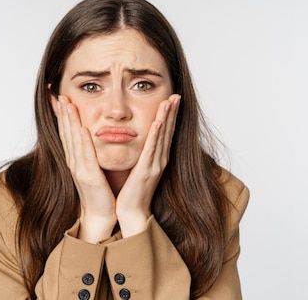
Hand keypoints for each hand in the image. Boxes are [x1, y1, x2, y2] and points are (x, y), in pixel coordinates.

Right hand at [52, 95, 116, 242]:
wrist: (101, 216)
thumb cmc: (102, 193)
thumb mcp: (95, 169)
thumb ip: (92, 154)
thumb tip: (93, 138)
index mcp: (77, 160)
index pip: (68, 134)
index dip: (63, 116)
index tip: (60, 99)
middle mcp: (74, 162)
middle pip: (66, 133)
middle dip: (62, 113)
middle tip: (58, 94)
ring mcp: (79, 169)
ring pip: (73, 141)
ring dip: (70, 121)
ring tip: (66, 103)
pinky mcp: (88, 177)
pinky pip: (85, 155)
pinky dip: (83, 141)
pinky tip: (82, 128)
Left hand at [115, 94, 180, 236]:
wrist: (131, 212)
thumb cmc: (132, 192)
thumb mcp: (139, 169)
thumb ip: (142, 155)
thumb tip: (141, 143)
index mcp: (157, 158)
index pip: (165, 132)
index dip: (170, 115)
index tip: (172, 100)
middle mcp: (160, 159)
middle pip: (168, 131)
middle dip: (172, 112)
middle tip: (176, 94)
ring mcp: (155, 165)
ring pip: (162, 137)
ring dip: (167, 118)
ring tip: (170, 101)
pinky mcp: (147, 171)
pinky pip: (152, 149)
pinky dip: (157, 135)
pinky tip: (159, 122)